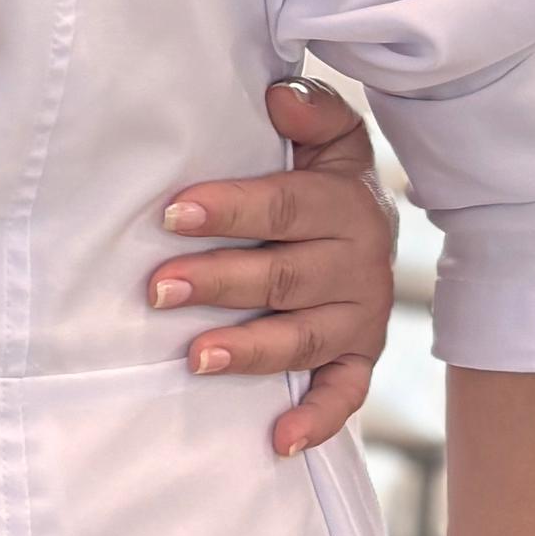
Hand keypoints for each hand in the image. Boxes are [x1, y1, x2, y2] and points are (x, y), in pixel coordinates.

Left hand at [150, 77, 396, 455]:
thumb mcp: (330, 137)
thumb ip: (311, 112)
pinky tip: (278, 440)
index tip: (172, 214)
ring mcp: (360, 319)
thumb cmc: (324, 179)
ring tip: (193, 358)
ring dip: (249, 351)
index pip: (284, 206)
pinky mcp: (360, 359)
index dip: (229, 210)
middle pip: (286, 277)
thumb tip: (279, 96)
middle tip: (157, 289)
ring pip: (304, 340)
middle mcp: (360, 266)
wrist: (377, 227)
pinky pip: (345, 396)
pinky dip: (317, 421)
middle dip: (219, 283)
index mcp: (345, 205)